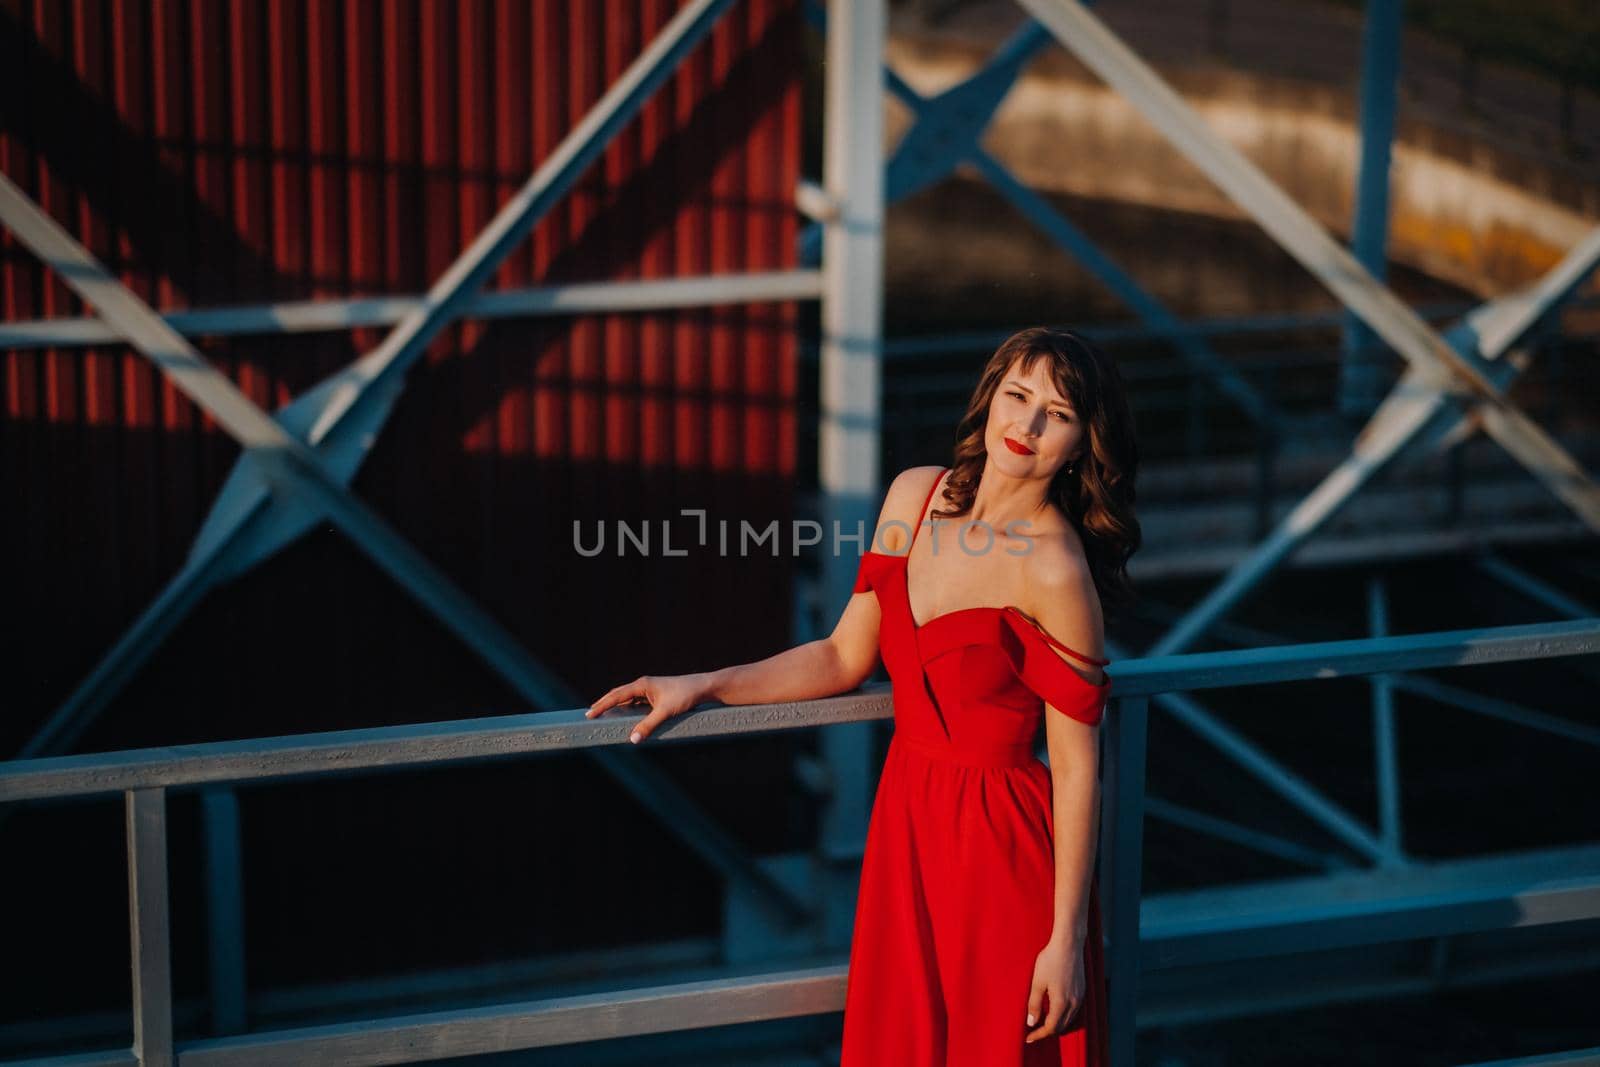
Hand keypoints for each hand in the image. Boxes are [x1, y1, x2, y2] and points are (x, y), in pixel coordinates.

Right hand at [585, 672, 712, 743]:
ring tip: (603, 713)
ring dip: (615, 705)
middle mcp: (644, 684)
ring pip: (627, 697)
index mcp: (642, 685)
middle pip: (618, 694)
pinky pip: (636, 701)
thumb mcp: (666, 712)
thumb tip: (633, 739)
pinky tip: (625, 715)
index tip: (589, 714)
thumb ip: (648, 726)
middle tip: (590, 714)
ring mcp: (650, 689)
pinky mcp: (657, 694)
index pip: (616, 696)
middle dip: (604, 703)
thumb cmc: (686, 696)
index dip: (602, 705)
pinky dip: (627, 707)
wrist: (704, 687)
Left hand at [1024, 934, 1085, 1043]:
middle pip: (1061, 1027)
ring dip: (1056, 1025)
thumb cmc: (1051, 960)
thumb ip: (1034, 1004)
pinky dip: (1064, 1017)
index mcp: (1061, 1003)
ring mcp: (1080, 997)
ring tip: (1043, 1024)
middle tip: (1033, 1032)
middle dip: (1047, 1032)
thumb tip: (1031, 1022)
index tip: (1028, 1038)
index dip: (1038, 1035)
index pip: (1050, 1028)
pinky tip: (1056, 1011)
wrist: (1069, 944)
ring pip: (1069, 1020)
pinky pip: (1075, 1011)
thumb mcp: (1037, 982)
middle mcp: (1074, 1003)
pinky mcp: (1083, 990)